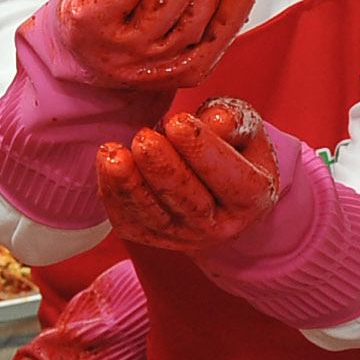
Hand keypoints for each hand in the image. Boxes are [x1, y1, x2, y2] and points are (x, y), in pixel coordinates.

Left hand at [98, 98, 279, 248]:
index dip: (203, 150)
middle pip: (190, 203)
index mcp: (253, 197)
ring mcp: (185, 238)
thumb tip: (215, 122)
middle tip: (144, 138)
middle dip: (163, 169)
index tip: (178, 122)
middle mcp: (222, 227)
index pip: (230, 178)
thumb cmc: (231, 146)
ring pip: (155, 217)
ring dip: (131, 186)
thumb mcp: (245, 127)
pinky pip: (130, 223)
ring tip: (114, 154)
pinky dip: (114, 195)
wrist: (214, 182)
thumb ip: (235, 120)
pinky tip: (106, 162)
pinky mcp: (154, 238)